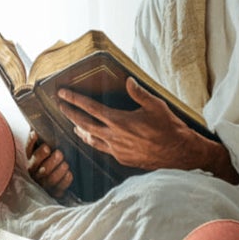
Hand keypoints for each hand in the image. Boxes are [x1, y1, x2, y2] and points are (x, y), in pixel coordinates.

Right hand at [24, 131, 73, 194]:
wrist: (54, 183)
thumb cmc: (51, 158)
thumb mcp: (46, 146)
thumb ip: (44, 135)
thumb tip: (44, 115)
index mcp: (31, 158)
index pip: (29, 149)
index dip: (32, 142)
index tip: (37, 134)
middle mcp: (34, 171)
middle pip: (38, 166)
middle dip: (48, 160)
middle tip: (59, 153)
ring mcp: (43, 183)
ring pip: (48, 178)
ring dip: (57, 170)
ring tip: (65, 163)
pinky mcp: (54, 192)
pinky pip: (58, 188)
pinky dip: (64, 181)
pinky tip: (70, 173)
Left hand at [55, 79, 205, 171]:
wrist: (178, 153)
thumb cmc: (169, 128)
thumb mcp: (156, 105)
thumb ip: (139, 93)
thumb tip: (128, 81)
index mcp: (119, 121)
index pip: (90, 108)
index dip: (75, 100)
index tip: (62, 94)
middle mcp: (114, 137)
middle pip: (84, 124)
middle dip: (70, 114)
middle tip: (60, 106)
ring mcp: (117, 150)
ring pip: (92, 140)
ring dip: (80, 131)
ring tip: (74, 126)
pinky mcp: (122, 159)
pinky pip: (103, 149)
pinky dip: (96, 142)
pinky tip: (96, 140)